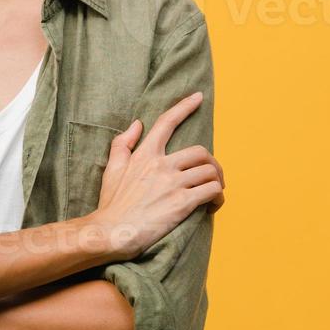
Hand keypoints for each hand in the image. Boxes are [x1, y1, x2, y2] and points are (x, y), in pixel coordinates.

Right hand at [90, 90, 223, 260]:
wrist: (110, 232)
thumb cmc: (111, 204)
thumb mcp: (112, 169)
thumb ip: (122, 143)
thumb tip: (137, 124)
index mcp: (145, 155)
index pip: (166, 123)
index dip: (184, 107)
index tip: (198, 97)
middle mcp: (161, 165)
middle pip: (200, 152)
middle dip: (212, 163)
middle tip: (212, 176)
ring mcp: (172, 183)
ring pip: (210, 172)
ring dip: (217, 182)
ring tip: (214, 192)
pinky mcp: (182, 203)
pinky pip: (212, 191)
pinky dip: (218, 197)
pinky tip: (214, 205)